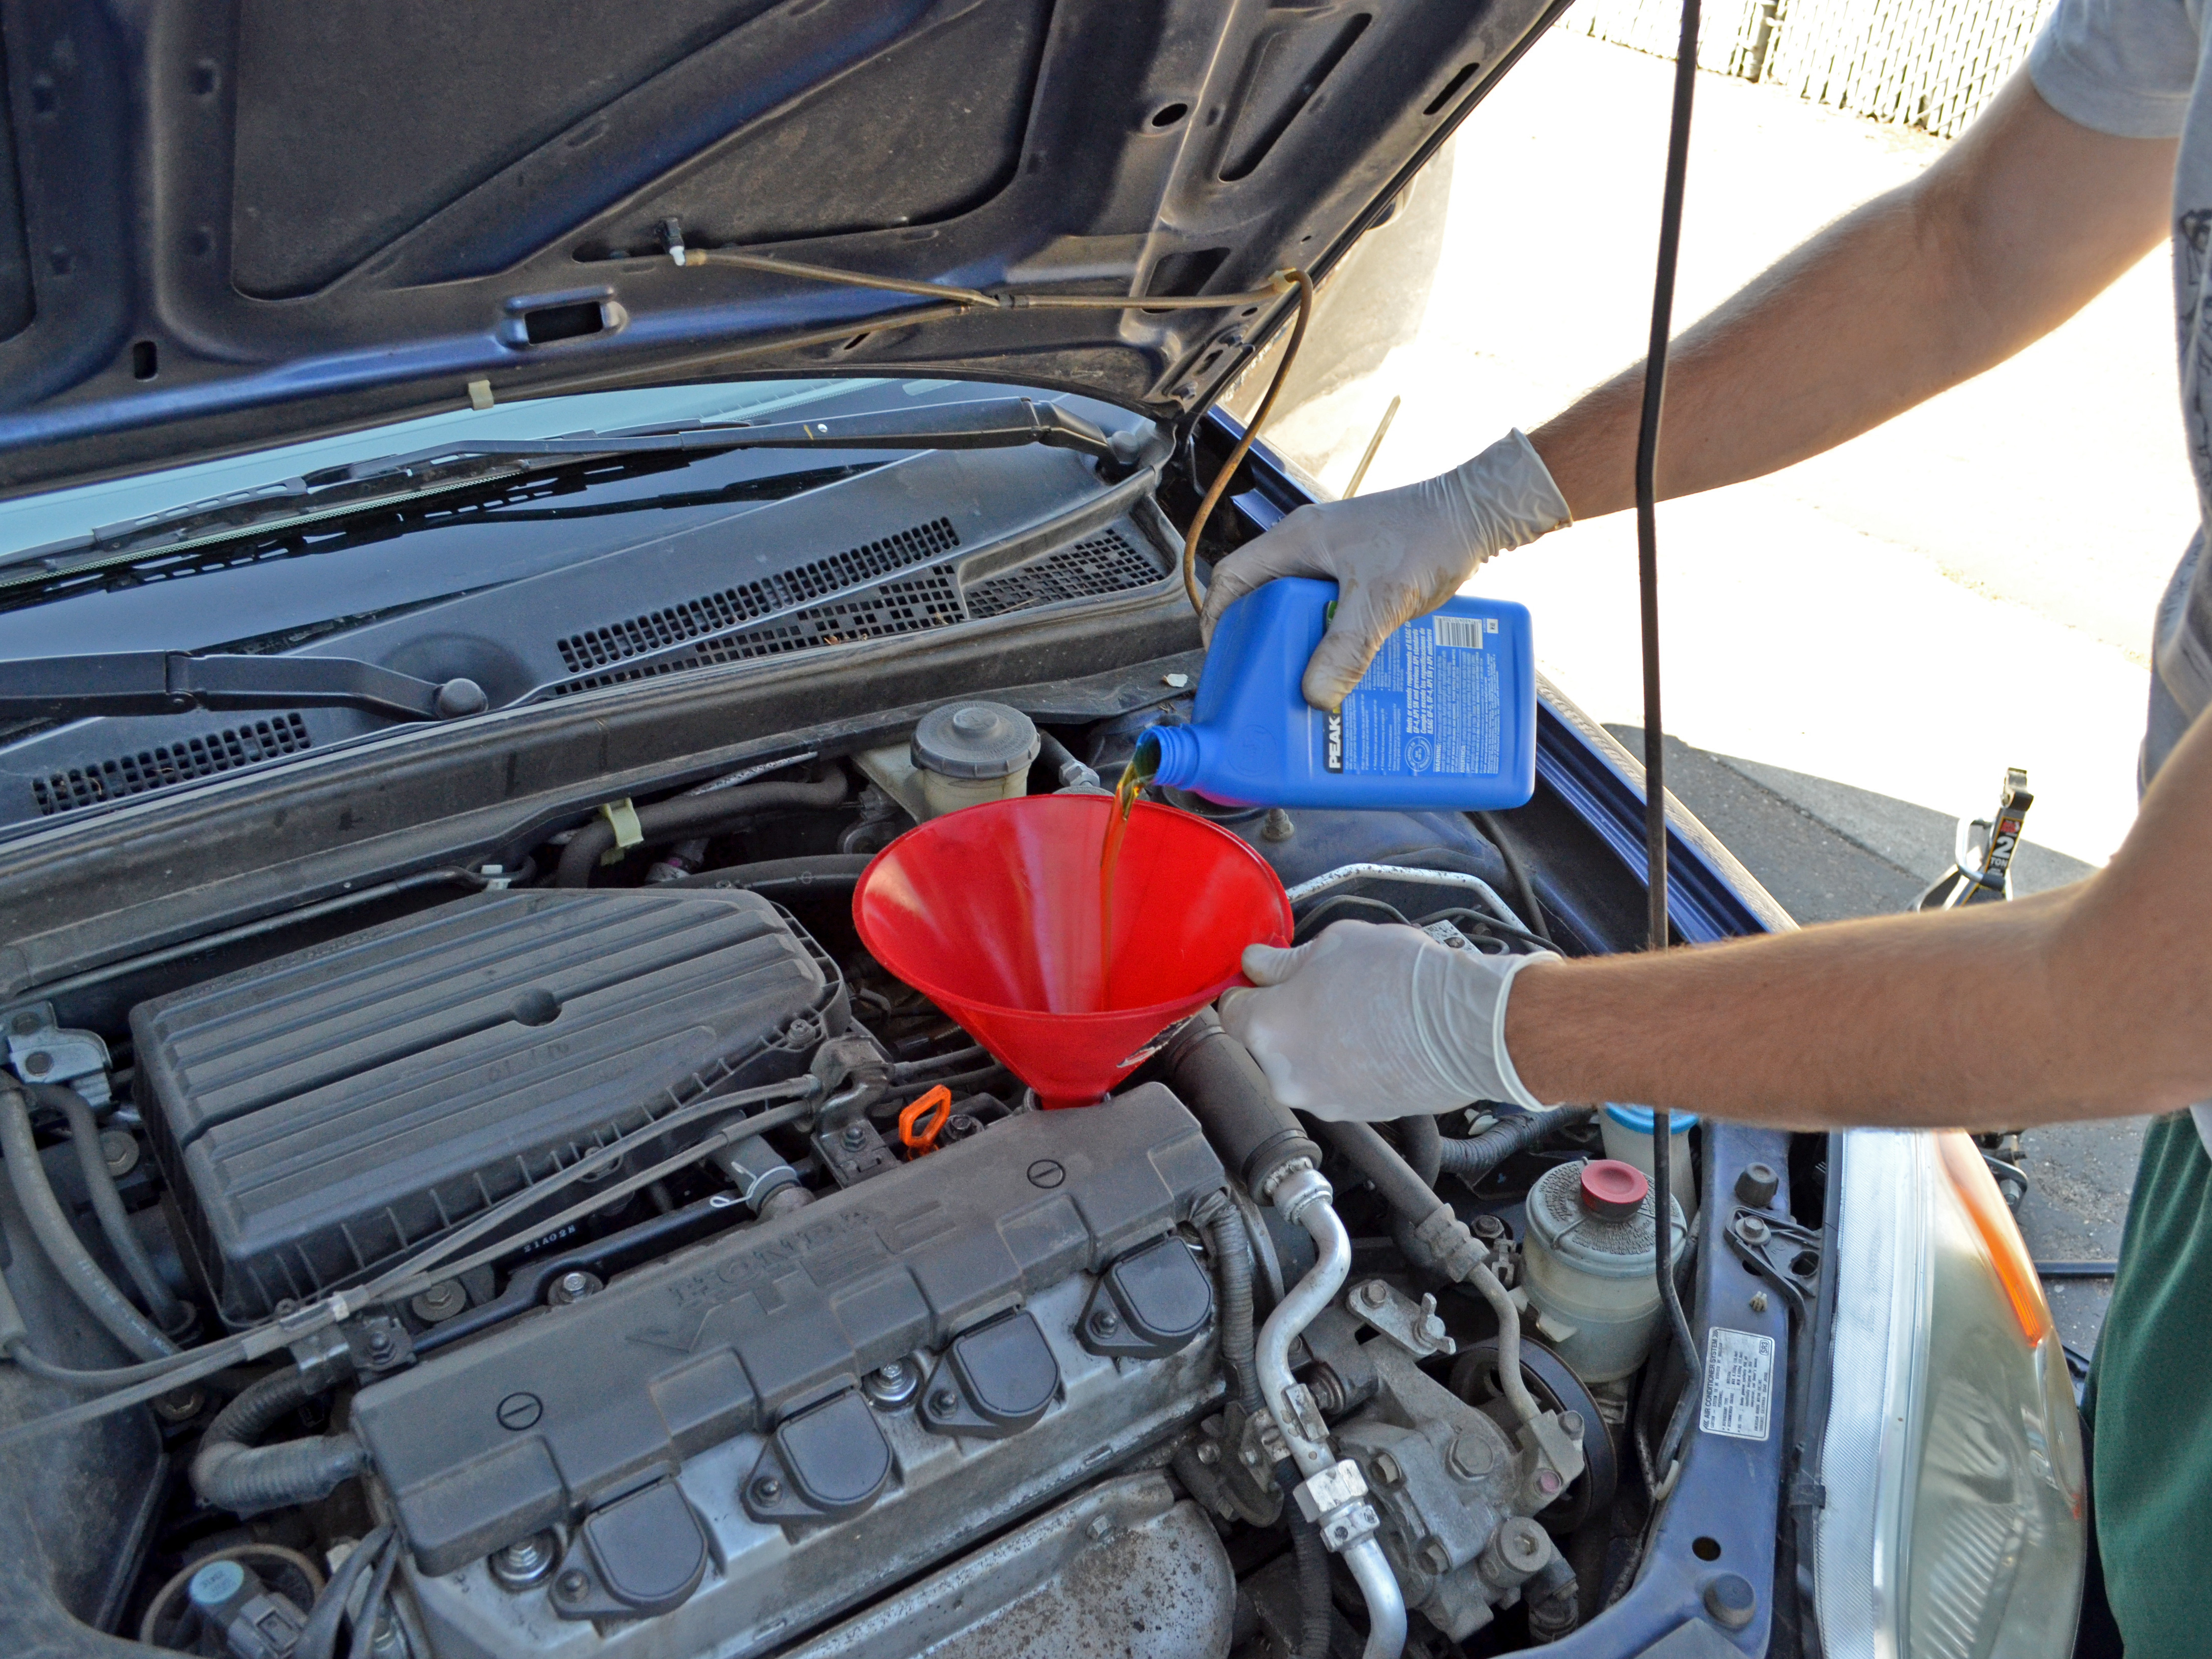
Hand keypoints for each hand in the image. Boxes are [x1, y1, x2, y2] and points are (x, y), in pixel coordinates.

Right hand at [1199, 430, 1569, 710]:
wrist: (1477, 514)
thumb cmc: (1428, 536)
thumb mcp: (1381, 598)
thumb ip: (1346, 647)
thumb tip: (1315, 695)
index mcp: (1295, 541)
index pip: (1232, 578)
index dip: (1218, 619)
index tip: (1223, 659)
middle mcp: (1308, 546)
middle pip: (1263, 599)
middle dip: (1263, 641)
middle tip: (1269, 679)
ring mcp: (1336, 556)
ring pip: (1299, 607)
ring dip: (1303, 642)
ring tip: (1310, 679)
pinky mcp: (1362, 570)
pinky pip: (1332, 608)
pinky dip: (1334, 636)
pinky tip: (1351, 664)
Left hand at [1216, 920, 1559, 1119]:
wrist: (1466, 1026)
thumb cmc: (1402, 981)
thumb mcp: (1334, 944)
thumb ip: (1284, 961)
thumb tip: (1260, 964)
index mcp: (1267, 1030)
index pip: (1229, 1010)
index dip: (1248, 988)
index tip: (1265, 979)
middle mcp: (1286, 1075)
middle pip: (1265, 1041)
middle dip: (1285, 1016)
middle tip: (1321, 988)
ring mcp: (1322, 1100)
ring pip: (1302, 1064)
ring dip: (1317, 1041)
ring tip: (1357, 1011)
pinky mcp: (1356, 1114)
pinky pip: (1335, 1083)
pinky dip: (1346, 1064)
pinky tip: (1375, 1037)